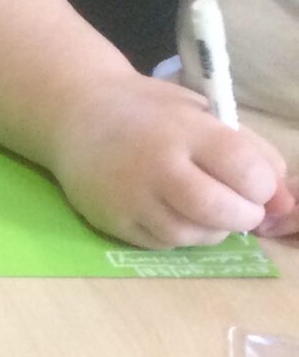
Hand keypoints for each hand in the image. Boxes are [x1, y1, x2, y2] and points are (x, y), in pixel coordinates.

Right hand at [47, 71, 292, 247]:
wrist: (78, 116)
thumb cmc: (151, 112)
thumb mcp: (205, 114)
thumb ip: (251, 152)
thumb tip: (286, 202)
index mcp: (187, 130)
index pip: (243, 168)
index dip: (264, 187)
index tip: (261, 188)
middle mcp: (158, 165)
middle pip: (216, 208)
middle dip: (244, 217)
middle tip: (245, 211)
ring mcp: (131, 197)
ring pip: (188, 234)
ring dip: (213, 232)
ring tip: (213, 215)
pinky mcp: (112, 221)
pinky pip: (159, 243)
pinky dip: (182, 237)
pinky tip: (181, 218)